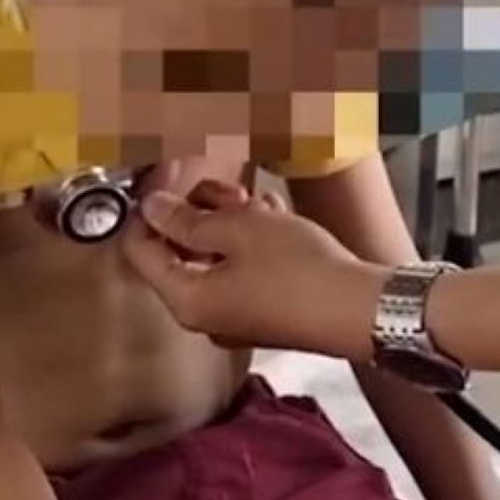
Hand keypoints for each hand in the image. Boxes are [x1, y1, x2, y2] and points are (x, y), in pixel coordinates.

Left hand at [120, 179, 389, 362]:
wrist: (359, 308)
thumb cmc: (299, 270)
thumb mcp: (237, 229)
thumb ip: (186, 219)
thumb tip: (150, 208)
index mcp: (187, 300)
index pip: (141, 251)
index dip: (149, 211)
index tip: (165, 182)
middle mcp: (204, 317)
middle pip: (179, 254)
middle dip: (199, 214)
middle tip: (226, 190)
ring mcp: (234, 318)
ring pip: (213, 258)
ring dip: (229, 224)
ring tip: (258, 204)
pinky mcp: (262, 313)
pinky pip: (239, 271)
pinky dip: (250, 244)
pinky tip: (275, 222)